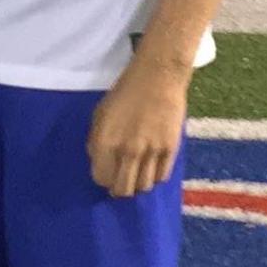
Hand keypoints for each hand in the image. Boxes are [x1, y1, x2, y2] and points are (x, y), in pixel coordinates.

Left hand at [87, 55, 189, 198]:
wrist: (157, 77)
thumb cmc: (125, 93)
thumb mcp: (100, 114)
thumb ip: (96, 141)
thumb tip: (99, 162)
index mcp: (106, 142)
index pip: (101, 178)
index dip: (103, 178)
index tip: (108, 173)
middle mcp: (128, 151)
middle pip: (123, 190)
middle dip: (119, 188)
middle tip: (122, 180)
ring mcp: (151, 151)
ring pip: (144, 187)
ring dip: (138, 183)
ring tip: (138, 173)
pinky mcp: (171, 149)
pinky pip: (162, 177)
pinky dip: (156, 176)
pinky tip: (153, 166)